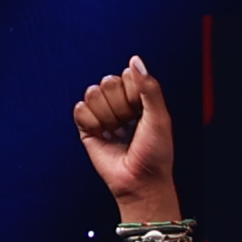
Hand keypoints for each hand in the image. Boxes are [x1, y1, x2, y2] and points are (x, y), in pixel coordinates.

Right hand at [73, 56, 181, 222]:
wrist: (140, 181)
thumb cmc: (155, 154)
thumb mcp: (160, 117)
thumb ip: (149, 87)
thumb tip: (135, 60)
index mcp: (138, 98)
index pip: (127, 75)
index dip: (134, 92)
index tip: (143, 112)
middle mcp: (120, 104)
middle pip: (107, 81)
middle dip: (120, 104)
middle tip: (130, 124)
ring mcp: (103, 115)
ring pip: (93, 93)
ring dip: (107, 115)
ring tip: (118, 132)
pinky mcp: (87, 128)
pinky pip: (80, 109)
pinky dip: (92, 122)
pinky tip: (104, 134)